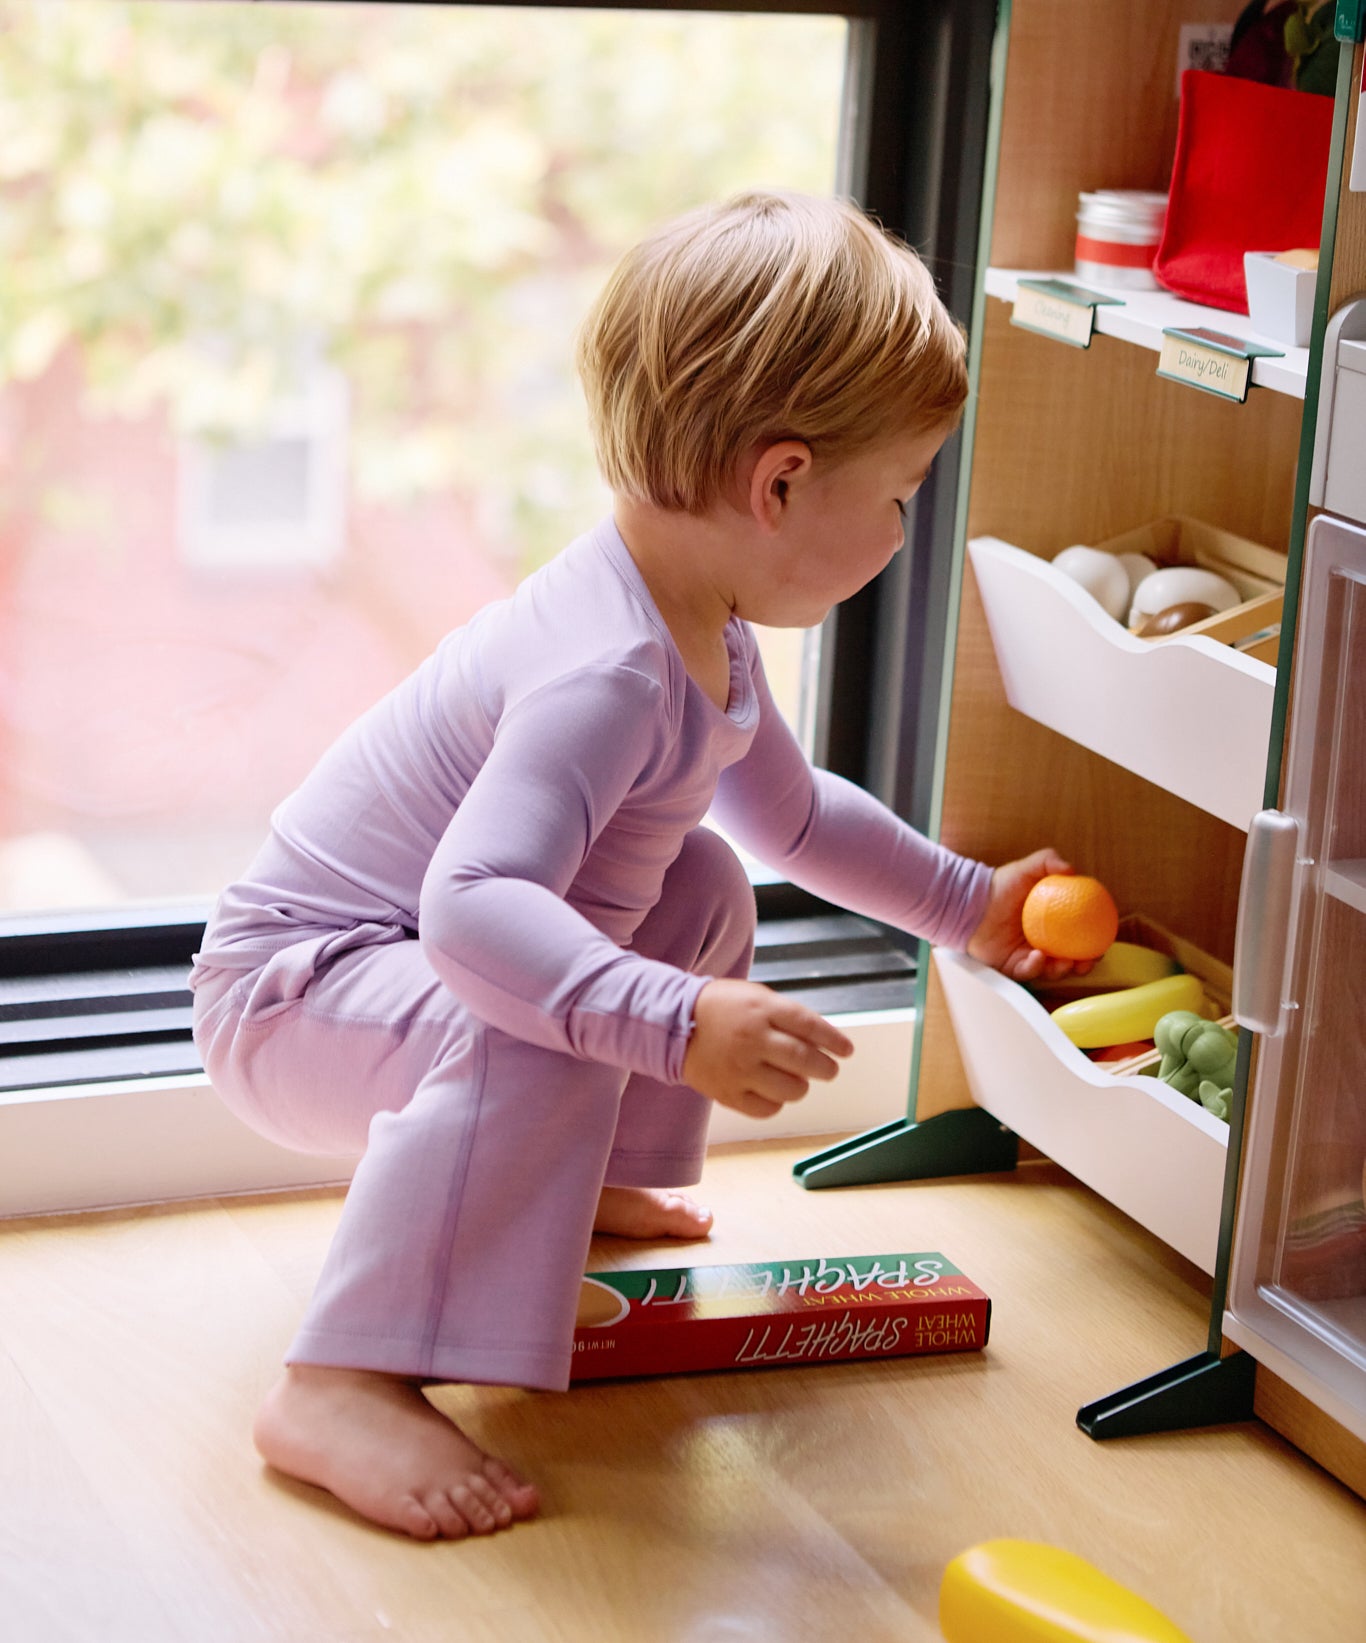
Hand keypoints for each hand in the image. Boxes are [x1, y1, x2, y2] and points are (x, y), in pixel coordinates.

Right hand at [682, 978, 853, 1119]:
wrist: (676, 1025)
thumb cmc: (723, 1009)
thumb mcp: (756, 998)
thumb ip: (788, 1017)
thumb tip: (824, 1040)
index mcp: (761, 1010)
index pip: (809, 1026)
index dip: (833, 1040)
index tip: (846, 1050)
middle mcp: (752, 1039)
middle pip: (804, 1060)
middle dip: (825, 1067)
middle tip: (828, 1069)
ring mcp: (739, 1069)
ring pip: (791, 1089)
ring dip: (801, 1086)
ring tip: (796, 1079)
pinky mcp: (728, 1093)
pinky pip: (767, 1108)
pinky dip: (777, 1102)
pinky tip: (772, 1090)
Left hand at [966, 847, 1092, 983]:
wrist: (971, 902)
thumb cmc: (999, 885)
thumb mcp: (1027, 869)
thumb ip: (1048, 861)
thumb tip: (1072, 869)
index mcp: (1054, 925)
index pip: (1081, 937)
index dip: (1095, 942)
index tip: (1103, 942)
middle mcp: (1045, 943)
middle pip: (1072, 960)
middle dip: (1084, 966)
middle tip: (1088, 961)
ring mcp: (1029, 957)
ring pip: (1052, 971)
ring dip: (1062, 970)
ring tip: (1067, 962)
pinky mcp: (1012, 967)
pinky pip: (1027, 972)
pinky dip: (1035, 966)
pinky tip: (1038, 956)